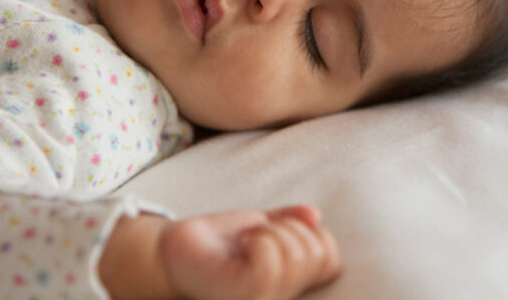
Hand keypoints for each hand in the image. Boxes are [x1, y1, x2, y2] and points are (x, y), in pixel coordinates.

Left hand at [159, 205, 341, 299]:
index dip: (314, 233)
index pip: (332, 260)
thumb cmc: (219, 242)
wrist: (175, 251)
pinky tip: (242, 245)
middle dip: (286, 226)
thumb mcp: (262, 224)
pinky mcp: (242, 295)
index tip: (280, 229)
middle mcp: (283, 296)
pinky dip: (259, 239)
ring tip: (246, 241)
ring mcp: (264, 299)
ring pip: (295, 253)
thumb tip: (315, 215)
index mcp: (294, 282)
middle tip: (256, 235)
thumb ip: (291, 220)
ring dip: (268, 231)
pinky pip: (270, 264)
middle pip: (316, 251)